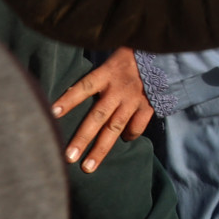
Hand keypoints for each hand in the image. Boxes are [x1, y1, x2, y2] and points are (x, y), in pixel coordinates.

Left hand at [51, 47, 154, 172]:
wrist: (166, 51)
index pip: (85, 87)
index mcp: (109, 73)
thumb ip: (99, 70)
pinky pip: (137, 126)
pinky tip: (123, 139)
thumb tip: (74, 82)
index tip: (52, 112)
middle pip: (98, 116)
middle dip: (83, 138)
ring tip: (88, 166)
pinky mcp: (149, 105)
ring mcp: (135, 99)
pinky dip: (129, 135)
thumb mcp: (114, 53)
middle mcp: (120, 89)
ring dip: (101, 149)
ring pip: (115, 128)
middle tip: (69, 157)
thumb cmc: (134, 52)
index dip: (69, 99)